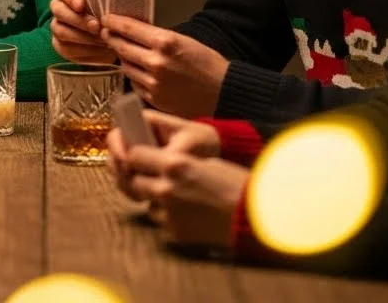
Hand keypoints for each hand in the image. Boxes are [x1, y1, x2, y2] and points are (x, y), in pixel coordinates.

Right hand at [50, 0, 113, 62]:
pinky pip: (66, 48)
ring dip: (83, 36)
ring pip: (61, 31)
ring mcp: (58, 26)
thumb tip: (108, 4)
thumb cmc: (115, 13)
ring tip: (103, 39)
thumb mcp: (114, 3)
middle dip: (78, 19)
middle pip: (58, 9)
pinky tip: (100, 49)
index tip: (81, 5)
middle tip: (96, 26)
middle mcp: (60, 6)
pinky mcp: (61, 45)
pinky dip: (85, 50)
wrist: (118, 36)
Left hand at [102, 15, 228, 118]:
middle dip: (112, 38)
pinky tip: (140, 71)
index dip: (113, 22)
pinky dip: (134, 75)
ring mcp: (153, 83)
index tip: (106, 18)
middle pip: (121, 47)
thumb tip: (136, 32)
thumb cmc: (208, 64)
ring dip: (123, 57)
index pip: (128, 28)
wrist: (223, 93)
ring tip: (125, 51)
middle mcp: (156, 62)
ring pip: (126, 66)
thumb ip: (159, 37)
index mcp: (165, 42)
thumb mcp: (184, 40)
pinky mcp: (153, 99)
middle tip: (106, 32)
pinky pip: (134, 83)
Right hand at [107, 110, 221, 201]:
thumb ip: (173, 153)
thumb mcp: (191, 143)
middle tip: (134, 186)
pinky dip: (133, 192)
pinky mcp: (142, 171)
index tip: (127, 164)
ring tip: (142, 196)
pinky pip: (128, 182)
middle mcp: (135, 138)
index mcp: (143, 123)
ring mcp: (137, 155)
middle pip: (113, 155)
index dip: (117, 148)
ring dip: (126, 185)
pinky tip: (146, 200)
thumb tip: (160, 167)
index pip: (118, 133)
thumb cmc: (202, 141)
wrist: (214, 152)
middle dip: (120, 173)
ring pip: (118, 171)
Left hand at [125, 145, 248, 250]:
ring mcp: (167, 213)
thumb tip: (159, 162)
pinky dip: (171, 218)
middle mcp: (165, 188)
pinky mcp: (173, 232)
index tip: (141, 157)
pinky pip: (162, 222)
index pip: (133, 155)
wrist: (254, 217)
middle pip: (134, 181)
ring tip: (181, 199)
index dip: (137, 155)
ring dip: (157, 201)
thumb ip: (177, 162)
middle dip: (142, 179)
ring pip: (148, 204)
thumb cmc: (236, 184)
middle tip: (156, 178)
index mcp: (174, 165)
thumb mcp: (205, 162)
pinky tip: (190, 214)